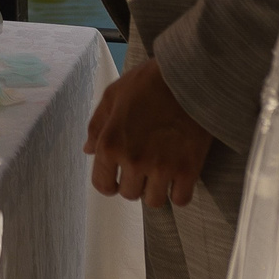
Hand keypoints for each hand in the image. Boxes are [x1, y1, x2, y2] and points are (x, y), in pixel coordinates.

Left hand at [82, 60, 213, 206]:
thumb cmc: (148, 82)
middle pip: (129, 194)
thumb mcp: (113, 95)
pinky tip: (178, 177)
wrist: (189, 77)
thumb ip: (97, 125)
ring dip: (155, 190)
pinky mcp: (188, 170)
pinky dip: (178, 192)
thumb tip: (88, 150)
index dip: (108, 183)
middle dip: (133, 183)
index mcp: (111, 144)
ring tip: (160, 173)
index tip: (116, 180)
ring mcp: (162, 168)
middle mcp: (134, 161)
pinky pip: (180, 200)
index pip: (102, 184)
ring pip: (153, 201)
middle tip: (143, 167)